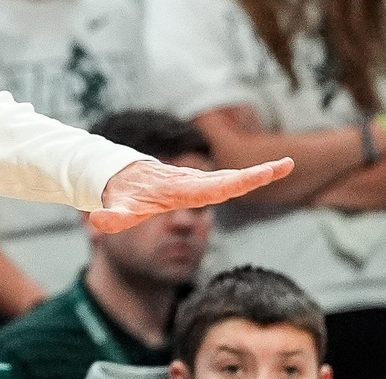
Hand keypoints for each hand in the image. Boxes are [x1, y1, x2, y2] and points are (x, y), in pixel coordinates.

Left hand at [89, 157, 293, 232]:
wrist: (117, 173)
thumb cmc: (121, 193)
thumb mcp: (117, 208)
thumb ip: (111, 216)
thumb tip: (98, 221)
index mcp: (181, 188)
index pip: (216, 187)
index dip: (241, 181)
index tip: (265, 171)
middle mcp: (192, 181)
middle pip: (230, 178)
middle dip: (258, 173)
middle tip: (288, 164)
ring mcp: (195, 181)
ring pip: (229, 177)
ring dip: (255, 174)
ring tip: (283, 166)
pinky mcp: (195, 183)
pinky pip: (223, 180)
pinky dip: (242, 177)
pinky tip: (259, 175)